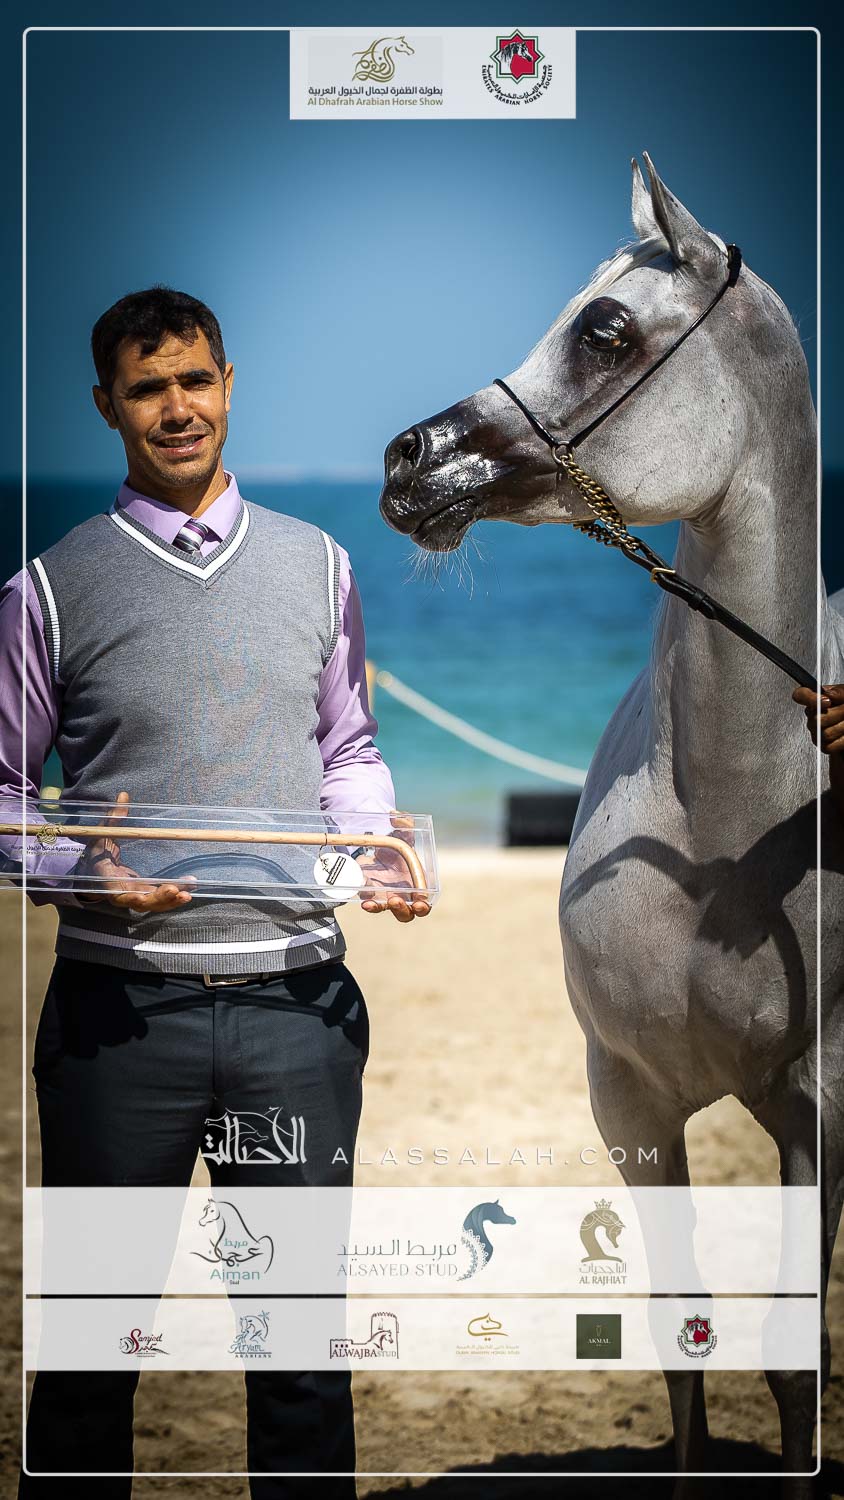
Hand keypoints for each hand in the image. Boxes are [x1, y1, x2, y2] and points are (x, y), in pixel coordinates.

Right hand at [78, 790, 195, 912]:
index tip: (139, 896)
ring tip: (187, 894)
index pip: (118, 893)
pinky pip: (160, 900)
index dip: (129, 896)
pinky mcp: (145, 895)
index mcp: (109, 881)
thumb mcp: (103, 836)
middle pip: (142, 902)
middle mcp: (123, 893)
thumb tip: (123, 796)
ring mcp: (136, 896)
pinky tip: (188, 891)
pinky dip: (173, 899)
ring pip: (153, 905)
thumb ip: (113, 819)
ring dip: (170, 902)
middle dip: (158, 899)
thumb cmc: (98, 853)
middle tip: (175, 890)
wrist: (95, 869)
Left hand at [359, 814, 431, 922]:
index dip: (423, 904)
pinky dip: (369, 904)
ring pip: (388, 910)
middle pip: (408, 913)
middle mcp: (405, 894)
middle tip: (396, 901)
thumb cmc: (397, 846)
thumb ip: (403, 824)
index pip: (425, 900)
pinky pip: (372, 904)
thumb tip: (395, 815)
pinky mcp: (373, 896)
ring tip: (372, 903)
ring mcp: (388, 897)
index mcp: (418, 883)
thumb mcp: (401, 834)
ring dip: (382, 908)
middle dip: (403, 910)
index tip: (419, 902)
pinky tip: (364, 900)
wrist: (376, 849)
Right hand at [792, 684, 843, 755]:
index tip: (826, 701)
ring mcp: (817, 733)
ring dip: (842, 727)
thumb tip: (828, 694)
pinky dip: (842, 741)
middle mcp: (814, 717)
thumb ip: (838, 692)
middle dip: (838, 714)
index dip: (809, 698)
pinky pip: (830, 746)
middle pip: (816, 719)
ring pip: (825, 733)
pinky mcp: (824, 746)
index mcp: (817, 700)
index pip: (800, 695)